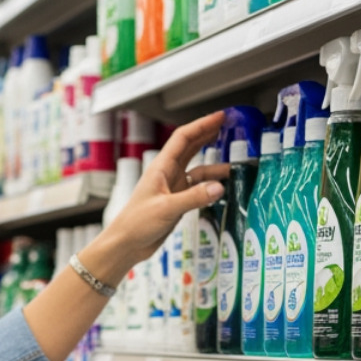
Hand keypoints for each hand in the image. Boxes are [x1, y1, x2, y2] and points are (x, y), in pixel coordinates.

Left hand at [94, 111, 229, 270]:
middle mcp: (168, 174)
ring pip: (197, 169)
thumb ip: (194, 198)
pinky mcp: (177, 202)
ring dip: (213, 164)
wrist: (127, 244)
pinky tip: (222, 187)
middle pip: (191, 148)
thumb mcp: (167, 208)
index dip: (202, 125)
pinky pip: (197, 188)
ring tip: (233, 161)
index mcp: (161, 167)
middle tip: (228, 127)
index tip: (220, 117)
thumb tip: (219, 187)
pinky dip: (210, 185)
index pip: (184, 138)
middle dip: (208, 135)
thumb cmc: (137, 223)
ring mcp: (173, 187)